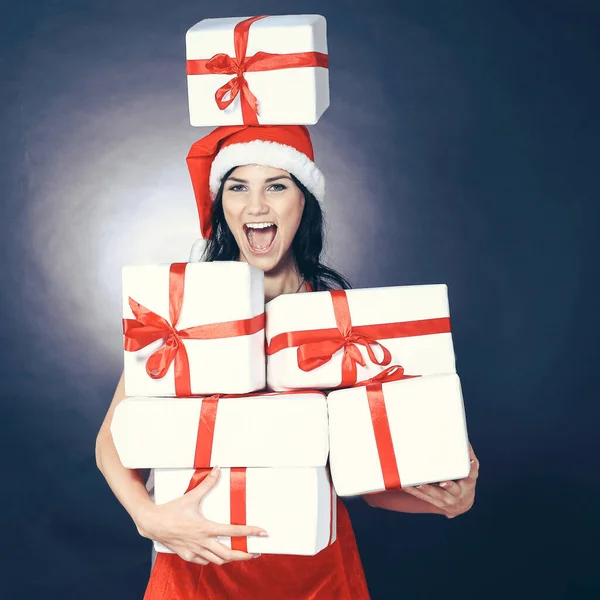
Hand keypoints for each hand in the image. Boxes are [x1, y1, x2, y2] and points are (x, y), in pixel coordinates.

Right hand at [136, 466, 267, 564]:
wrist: (152, 523)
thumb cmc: (172, 510)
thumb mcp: (191, 496)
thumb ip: (207, 484)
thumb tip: (218, 469)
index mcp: (206, 527)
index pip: (233, 531)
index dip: (250, 532)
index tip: (262, 533)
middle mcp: (202, 542)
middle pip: (228, 554)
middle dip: (244, 555)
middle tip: (255, 552)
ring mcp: (195, 551)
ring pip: (217, 560)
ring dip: (231, 559)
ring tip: (241, 555)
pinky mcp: (187, 555)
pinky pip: (204, 562)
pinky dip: (213, 559)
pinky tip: (218, 555)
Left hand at [402, 443, 479, 518]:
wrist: (461, 505)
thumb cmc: (465, 483)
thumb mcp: (469, 472)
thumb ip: (468, 458)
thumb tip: (465, 441)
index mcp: (468, 484)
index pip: (471, 476)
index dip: (471, 469)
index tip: (470, 461)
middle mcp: (458, 494)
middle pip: (453, 489)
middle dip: (447, 485)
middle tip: (442, 481)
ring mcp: (447, 500)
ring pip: (435, 495)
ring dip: (426, 489)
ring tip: (418, 482)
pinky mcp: (435, 502)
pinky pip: (423, 497)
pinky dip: (414, 491)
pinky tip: (405, 485)